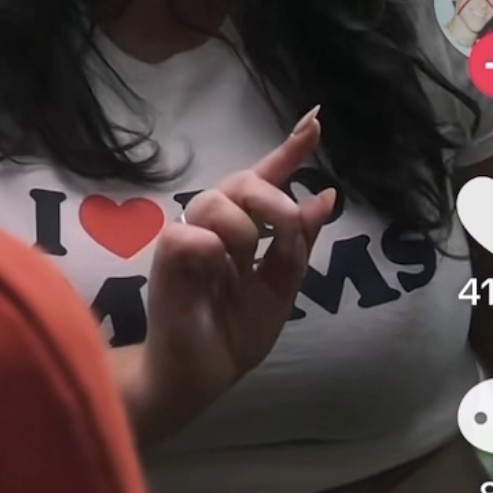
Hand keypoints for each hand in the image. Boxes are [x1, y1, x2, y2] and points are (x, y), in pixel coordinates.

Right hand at [134, 114, 335, 440]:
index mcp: (246, 230)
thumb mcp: (281, 287)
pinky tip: (216, 275)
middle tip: (284, 230)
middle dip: (273, 198)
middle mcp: (216, 226)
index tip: (316, 119)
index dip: (290, 150)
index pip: (266, 179)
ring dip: (243, 231)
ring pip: (217, 200)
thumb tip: (326, 196)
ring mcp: (188, 237)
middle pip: (242, 180)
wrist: (203, 373)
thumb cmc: (235, 332)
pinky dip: (213, 250)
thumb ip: (299, 243)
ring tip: (240, 267)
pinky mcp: (166, 255)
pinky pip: (191, 232)